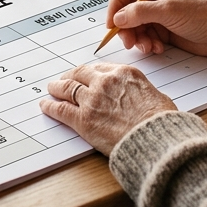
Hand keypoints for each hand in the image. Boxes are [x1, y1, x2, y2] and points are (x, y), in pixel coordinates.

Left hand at [39, 62, 176, 154]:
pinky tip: (45, 106)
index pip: (99, 68)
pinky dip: (51, 106)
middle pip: (80, 74)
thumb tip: (140, 98)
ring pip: (67, 88)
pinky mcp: (83, 119)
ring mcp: (92, 100)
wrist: (155, 138)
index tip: (84, 75)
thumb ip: (141, 93)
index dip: (88, 73)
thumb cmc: (161, 121)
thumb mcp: (156, 96)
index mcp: (124, 73)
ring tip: (51, 89)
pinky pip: (61, 109)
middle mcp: (105, 82)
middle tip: (63, 80)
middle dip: (69, 76)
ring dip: (56, 88)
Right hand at [107, 0, 206, 56]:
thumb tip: (117, 18)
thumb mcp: (169, 10)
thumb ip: (141, 12)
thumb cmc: (201, 15)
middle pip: (125, 9)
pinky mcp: (159, 29)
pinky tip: (157, 48)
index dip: (115, 5)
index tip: (113, 23)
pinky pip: (142, 36)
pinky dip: (146, 44)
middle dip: (126, 27)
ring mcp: (155, 13)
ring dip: (137, 38)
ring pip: (132, 25)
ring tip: (148, 47)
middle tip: (129, 42)